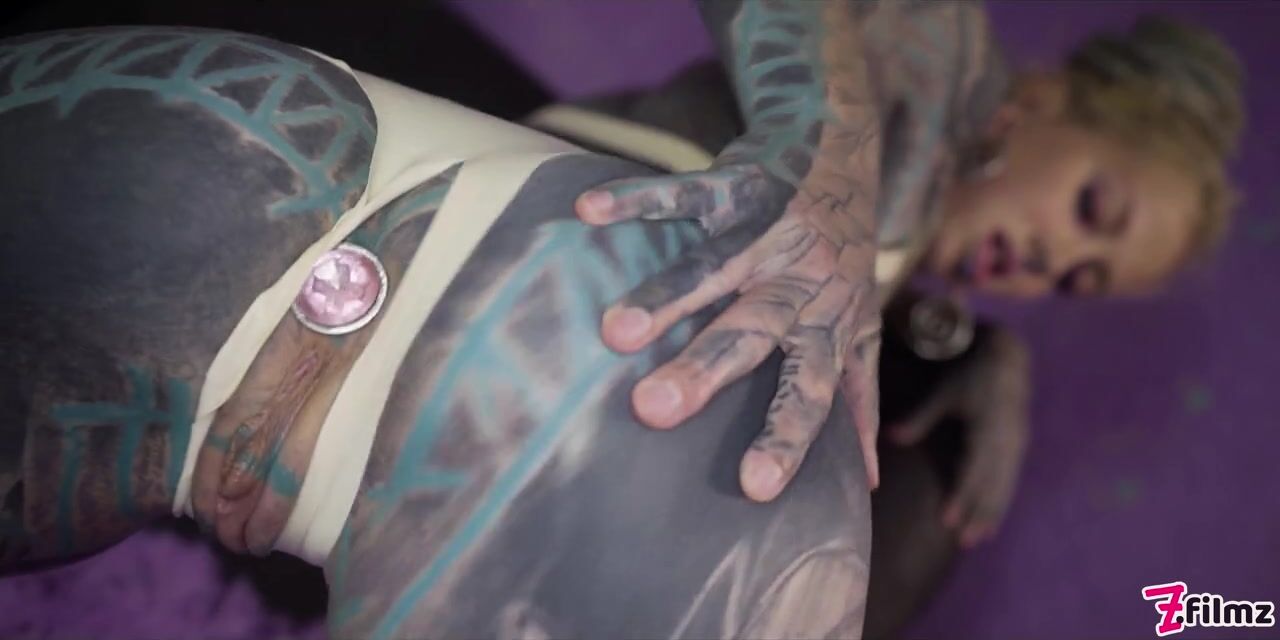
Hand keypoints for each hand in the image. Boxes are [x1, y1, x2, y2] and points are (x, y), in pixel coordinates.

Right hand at [575, 126, 881, 502]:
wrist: (839, 148)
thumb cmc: (841, 256)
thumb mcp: (859, 324)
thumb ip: (859, 395)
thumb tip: (868, 482)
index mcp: (828, 323)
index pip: (810, 387)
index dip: (787, 434)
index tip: (754, 486)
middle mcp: (799, 280)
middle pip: (753, 330)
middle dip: (705, 369)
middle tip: (654, 410)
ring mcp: (768, 230)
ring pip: (715, 266)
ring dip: (668, 294)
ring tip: (617, 331)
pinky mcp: (736, 184)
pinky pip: (684, 191)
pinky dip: (638, 199)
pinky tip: (589, 210)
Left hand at [889, 328, 1030, 547]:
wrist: (1008, 358)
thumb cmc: (971, 374)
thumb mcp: (945, 393)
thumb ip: (920, 418)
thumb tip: (890, 438)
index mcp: (988, 429)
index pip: (973, 470)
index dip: (962, 497)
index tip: (949, 520)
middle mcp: (1007, 442)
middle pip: (992, 485)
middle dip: (979, 514)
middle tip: (964, 541)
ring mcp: (1017, 445)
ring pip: (1005, 486)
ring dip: (992, 513)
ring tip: (979, 538)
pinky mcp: (1021, 446)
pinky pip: (1012, 479)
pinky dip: (1003, 501)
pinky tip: (994, 519)